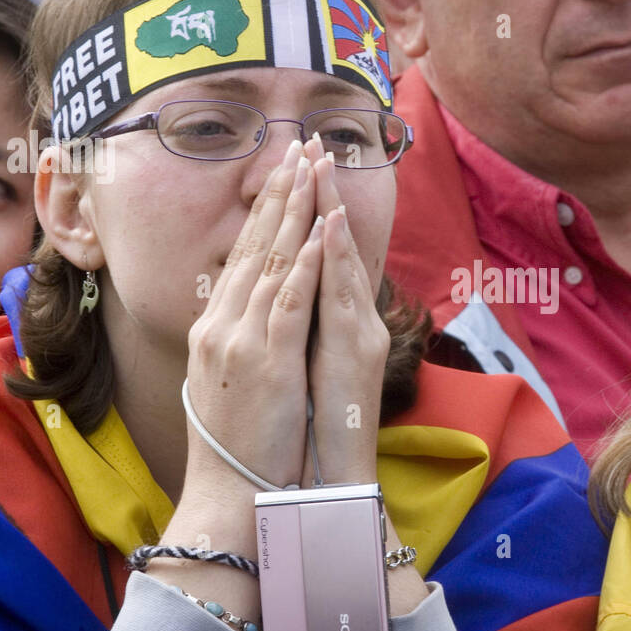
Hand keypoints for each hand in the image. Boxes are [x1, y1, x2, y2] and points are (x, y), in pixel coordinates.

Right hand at [183, 138, 325, 496]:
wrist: (228, 492)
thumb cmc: (235, 446)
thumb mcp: (225, 380)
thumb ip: (235, 340)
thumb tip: (243, 312)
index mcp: (213, 327)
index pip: (243, 255)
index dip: (265, 212)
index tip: (284, 174)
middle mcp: (221, 324)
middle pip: (255, 245)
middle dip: (280, 193)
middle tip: (299, 147)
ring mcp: (241, 339)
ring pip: (273, 261)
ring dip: (296, 211)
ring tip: (313, 169)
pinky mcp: (266, 360)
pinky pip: (290, 299)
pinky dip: (308, 261)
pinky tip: (322, 229)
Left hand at [299, 136, 388, 486]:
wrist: (318, 484)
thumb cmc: (304, 437)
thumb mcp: (295, 376)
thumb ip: (294, 334)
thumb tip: (277, 304)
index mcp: (332, 329)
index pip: (317, 261)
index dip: (310, 215)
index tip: (300, 171)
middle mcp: (350, 326)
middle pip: (332, 251)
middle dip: (319, 197)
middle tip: (312, 146)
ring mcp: (354, 337)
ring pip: (338, 263)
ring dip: (328, 212)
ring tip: (319, 166)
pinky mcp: (353, 355)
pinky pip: (338, 298)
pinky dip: (333, 260)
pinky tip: (328, 226)